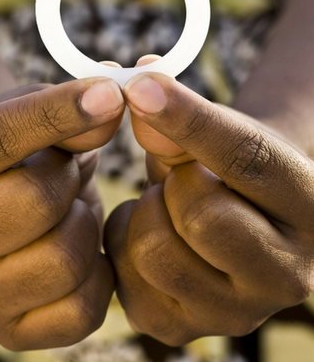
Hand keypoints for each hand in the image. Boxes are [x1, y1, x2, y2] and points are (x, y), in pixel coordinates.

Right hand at [0, 79, 122, 349]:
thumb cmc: (10, 151)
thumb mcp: (21, 113)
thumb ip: (63, 107)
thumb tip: (108, 107)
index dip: (56, 114)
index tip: (109, 95)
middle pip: (37, 200)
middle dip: (69, 176)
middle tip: (63, 169)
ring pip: (64, 257)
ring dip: (84, 225)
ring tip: (66, 211)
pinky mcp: (8, 331)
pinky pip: (81, 309)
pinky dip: (97, 276)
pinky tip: (76, 252)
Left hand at [105, 69, 313, 344]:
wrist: (230, 225)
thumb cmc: (221, 169)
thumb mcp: (213, 136)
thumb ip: (177, 118)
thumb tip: (137, 94)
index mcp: (310, 207)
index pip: (247, 157)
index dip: (189, 119)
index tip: (141, 86)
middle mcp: (289, 273)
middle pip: (202, 216)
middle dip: (174, 184)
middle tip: (180, 178)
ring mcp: (238, 312)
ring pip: (156, 252)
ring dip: (145, 215)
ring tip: (165, 207)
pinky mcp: (183, 328)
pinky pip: (123, 280)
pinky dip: (120, 246)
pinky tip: (148, 235)